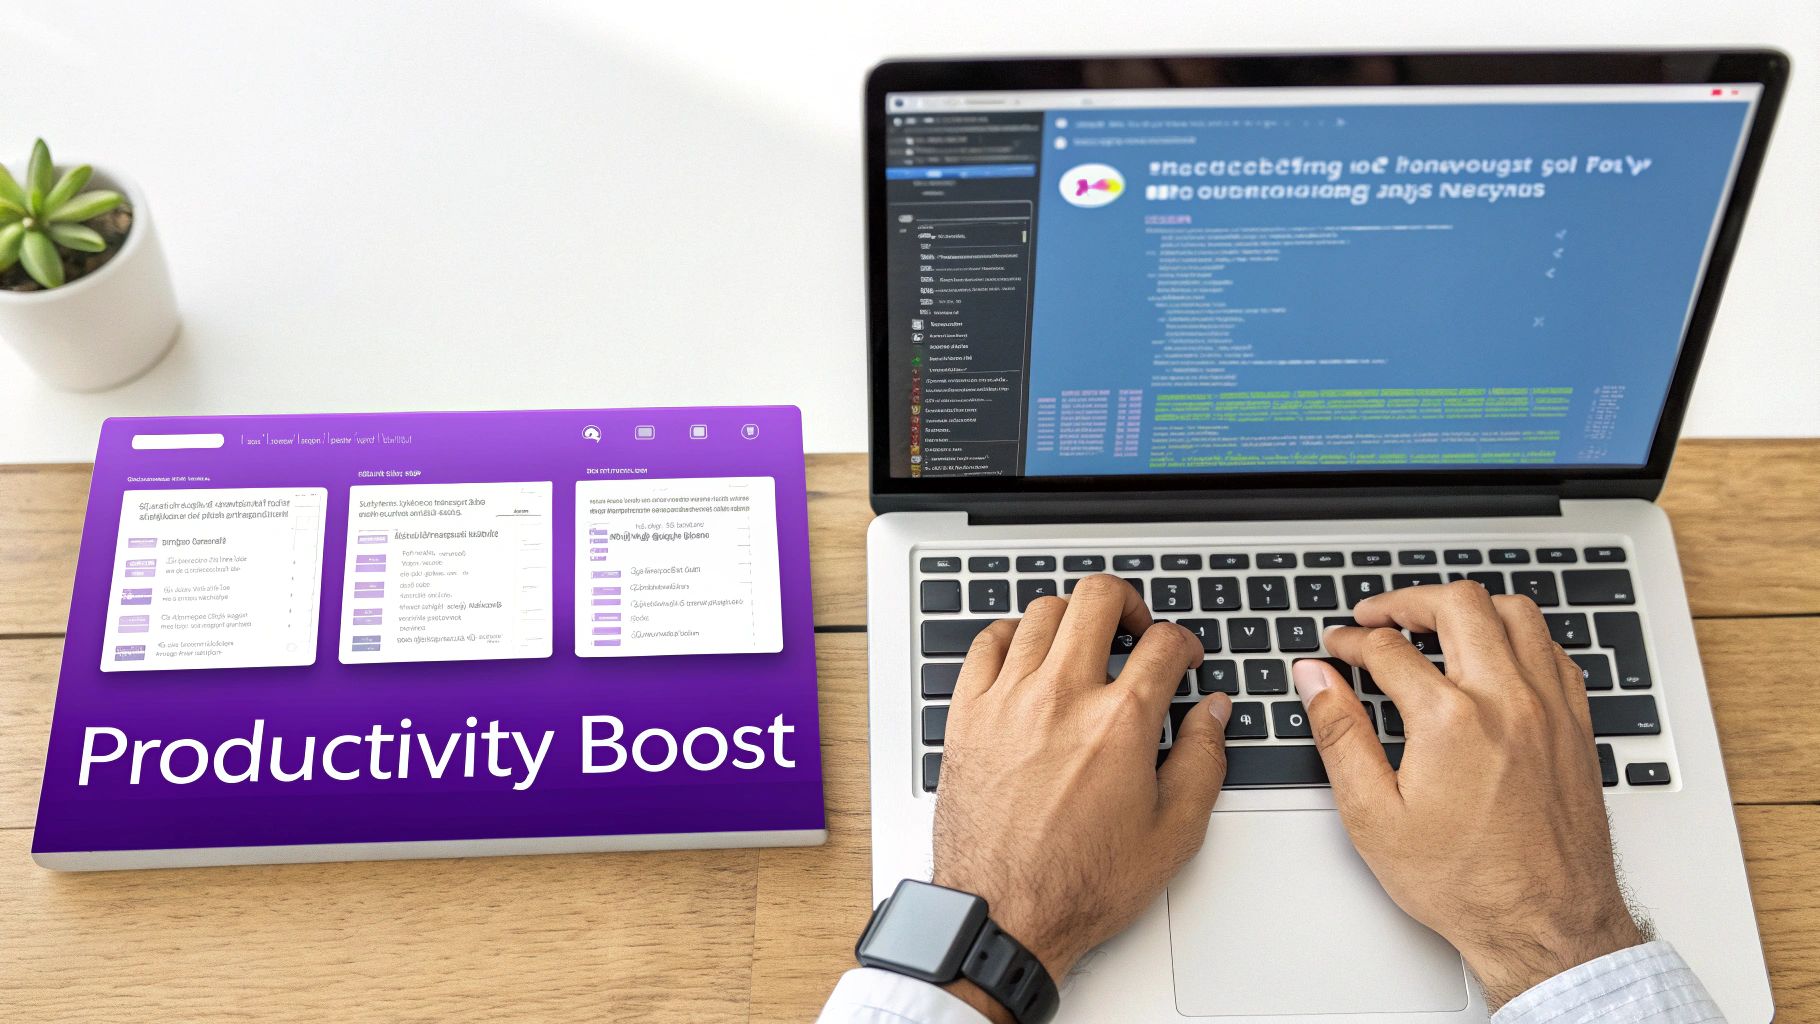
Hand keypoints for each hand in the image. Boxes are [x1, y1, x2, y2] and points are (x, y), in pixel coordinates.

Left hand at [930, 575, 1232, 1022]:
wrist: (1003, 914)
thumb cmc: (1081, 884)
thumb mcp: (1173, 834)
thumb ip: (1203, 760)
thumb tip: (1212, 712)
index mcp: (1120, 723)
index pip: (1164, 642)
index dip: (1185, 643)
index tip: (1182, 659)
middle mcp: (1062, 697)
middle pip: (1098, 598)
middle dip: (1129, 604)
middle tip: (1136, 631)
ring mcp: (1008, 699)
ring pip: (1042, 611)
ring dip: (1074, 619)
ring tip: (1085, 645)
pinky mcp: (968, 713)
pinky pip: (986, 642)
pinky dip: (1012, 636)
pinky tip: (1027, 656)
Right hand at [1292, 581, 1644, 1008]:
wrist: (1546, 925)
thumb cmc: (1466, 882)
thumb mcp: (1373, 816)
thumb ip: (1339, 734)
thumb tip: (1317, 678)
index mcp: (1451, 720)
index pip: (1389, 648)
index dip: (1351, 641)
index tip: (1336, 647)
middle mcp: (1508, 700)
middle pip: (1458, 605)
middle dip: (1407, 600)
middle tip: (1378, 616)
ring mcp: (1550, 708)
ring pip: (1516, 613)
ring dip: (1468, 608)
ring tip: (1433, 622)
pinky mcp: (1576, 724)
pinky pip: (1552, 649)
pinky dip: (1516, 636)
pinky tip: (1492, 655)